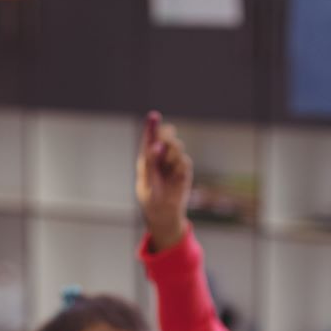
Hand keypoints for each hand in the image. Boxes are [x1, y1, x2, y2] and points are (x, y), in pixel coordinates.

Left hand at [135, 111, 193, 253]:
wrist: (165, 215)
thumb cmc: (151, 199)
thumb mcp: (146, 182)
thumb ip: (150, 162)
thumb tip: (157, 145)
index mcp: (146, 158)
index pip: (149, 138)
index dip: (152, 126)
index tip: (153, 116)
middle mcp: (160, 157)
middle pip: (166, 137)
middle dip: (166, 136)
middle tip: (164, 142)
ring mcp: (172, 163)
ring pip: (176, 147)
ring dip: (172, 153)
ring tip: (168, 168)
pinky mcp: (183, 170)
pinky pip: (184, 161)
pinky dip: (180, 167)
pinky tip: (176, 178)